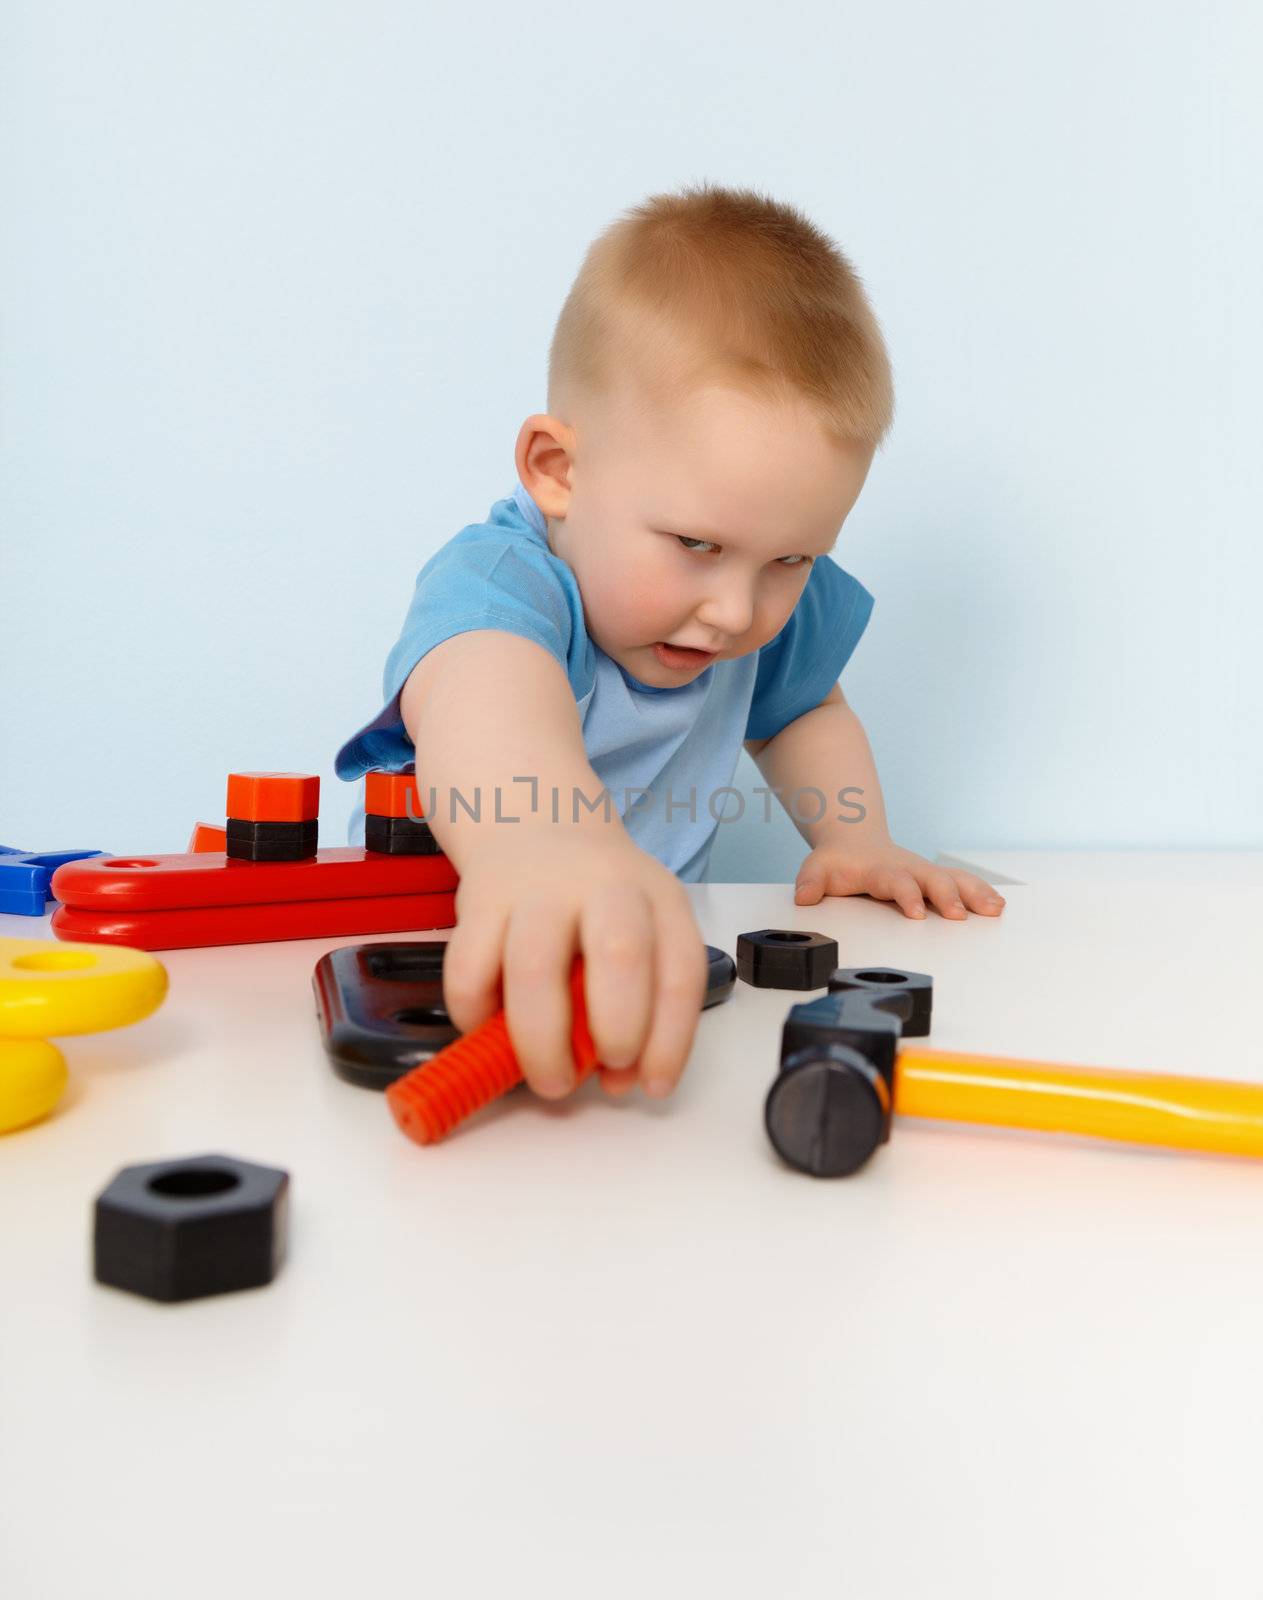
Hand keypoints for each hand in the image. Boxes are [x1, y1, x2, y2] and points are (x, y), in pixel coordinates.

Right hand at [440, 824, 707, 1101]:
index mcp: (659, 900)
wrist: (534, 819)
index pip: (680, 973)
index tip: (652, 1086)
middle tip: (602, 1072)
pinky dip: (474, 1015)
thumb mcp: (640, 927)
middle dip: (616, 1030)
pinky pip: (469, 969)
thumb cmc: (594, 899)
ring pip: (534, 967)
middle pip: (620, 956)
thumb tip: (618, 1079)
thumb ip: (639, 997)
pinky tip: (488, 1029)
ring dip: (541, 1040)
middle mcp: (605, 887)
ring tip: (547, 1078)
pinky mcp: (480, 899)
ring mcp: (539, 890)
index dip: (670, 1041)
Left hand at [792, 834, 1005, 918]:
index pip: (896, 882)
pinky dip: (980, 892)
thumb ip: (810, 883)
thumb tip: (804, 897)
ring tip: (994, 909)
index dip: (907, 896)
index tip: (916, 913)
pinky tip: (998, 906)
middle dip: (947, 896)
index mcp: (881, 870)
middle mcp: (909, 869)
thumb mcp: (817, 869)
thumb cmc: (838, 862)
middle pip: (932, 880)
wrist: (855, 840)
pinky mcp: (936, 878)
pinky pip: (962, 883)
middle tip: (960, 916)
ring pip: (953, 879)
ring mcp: (925, 872)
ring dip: (974, 894)